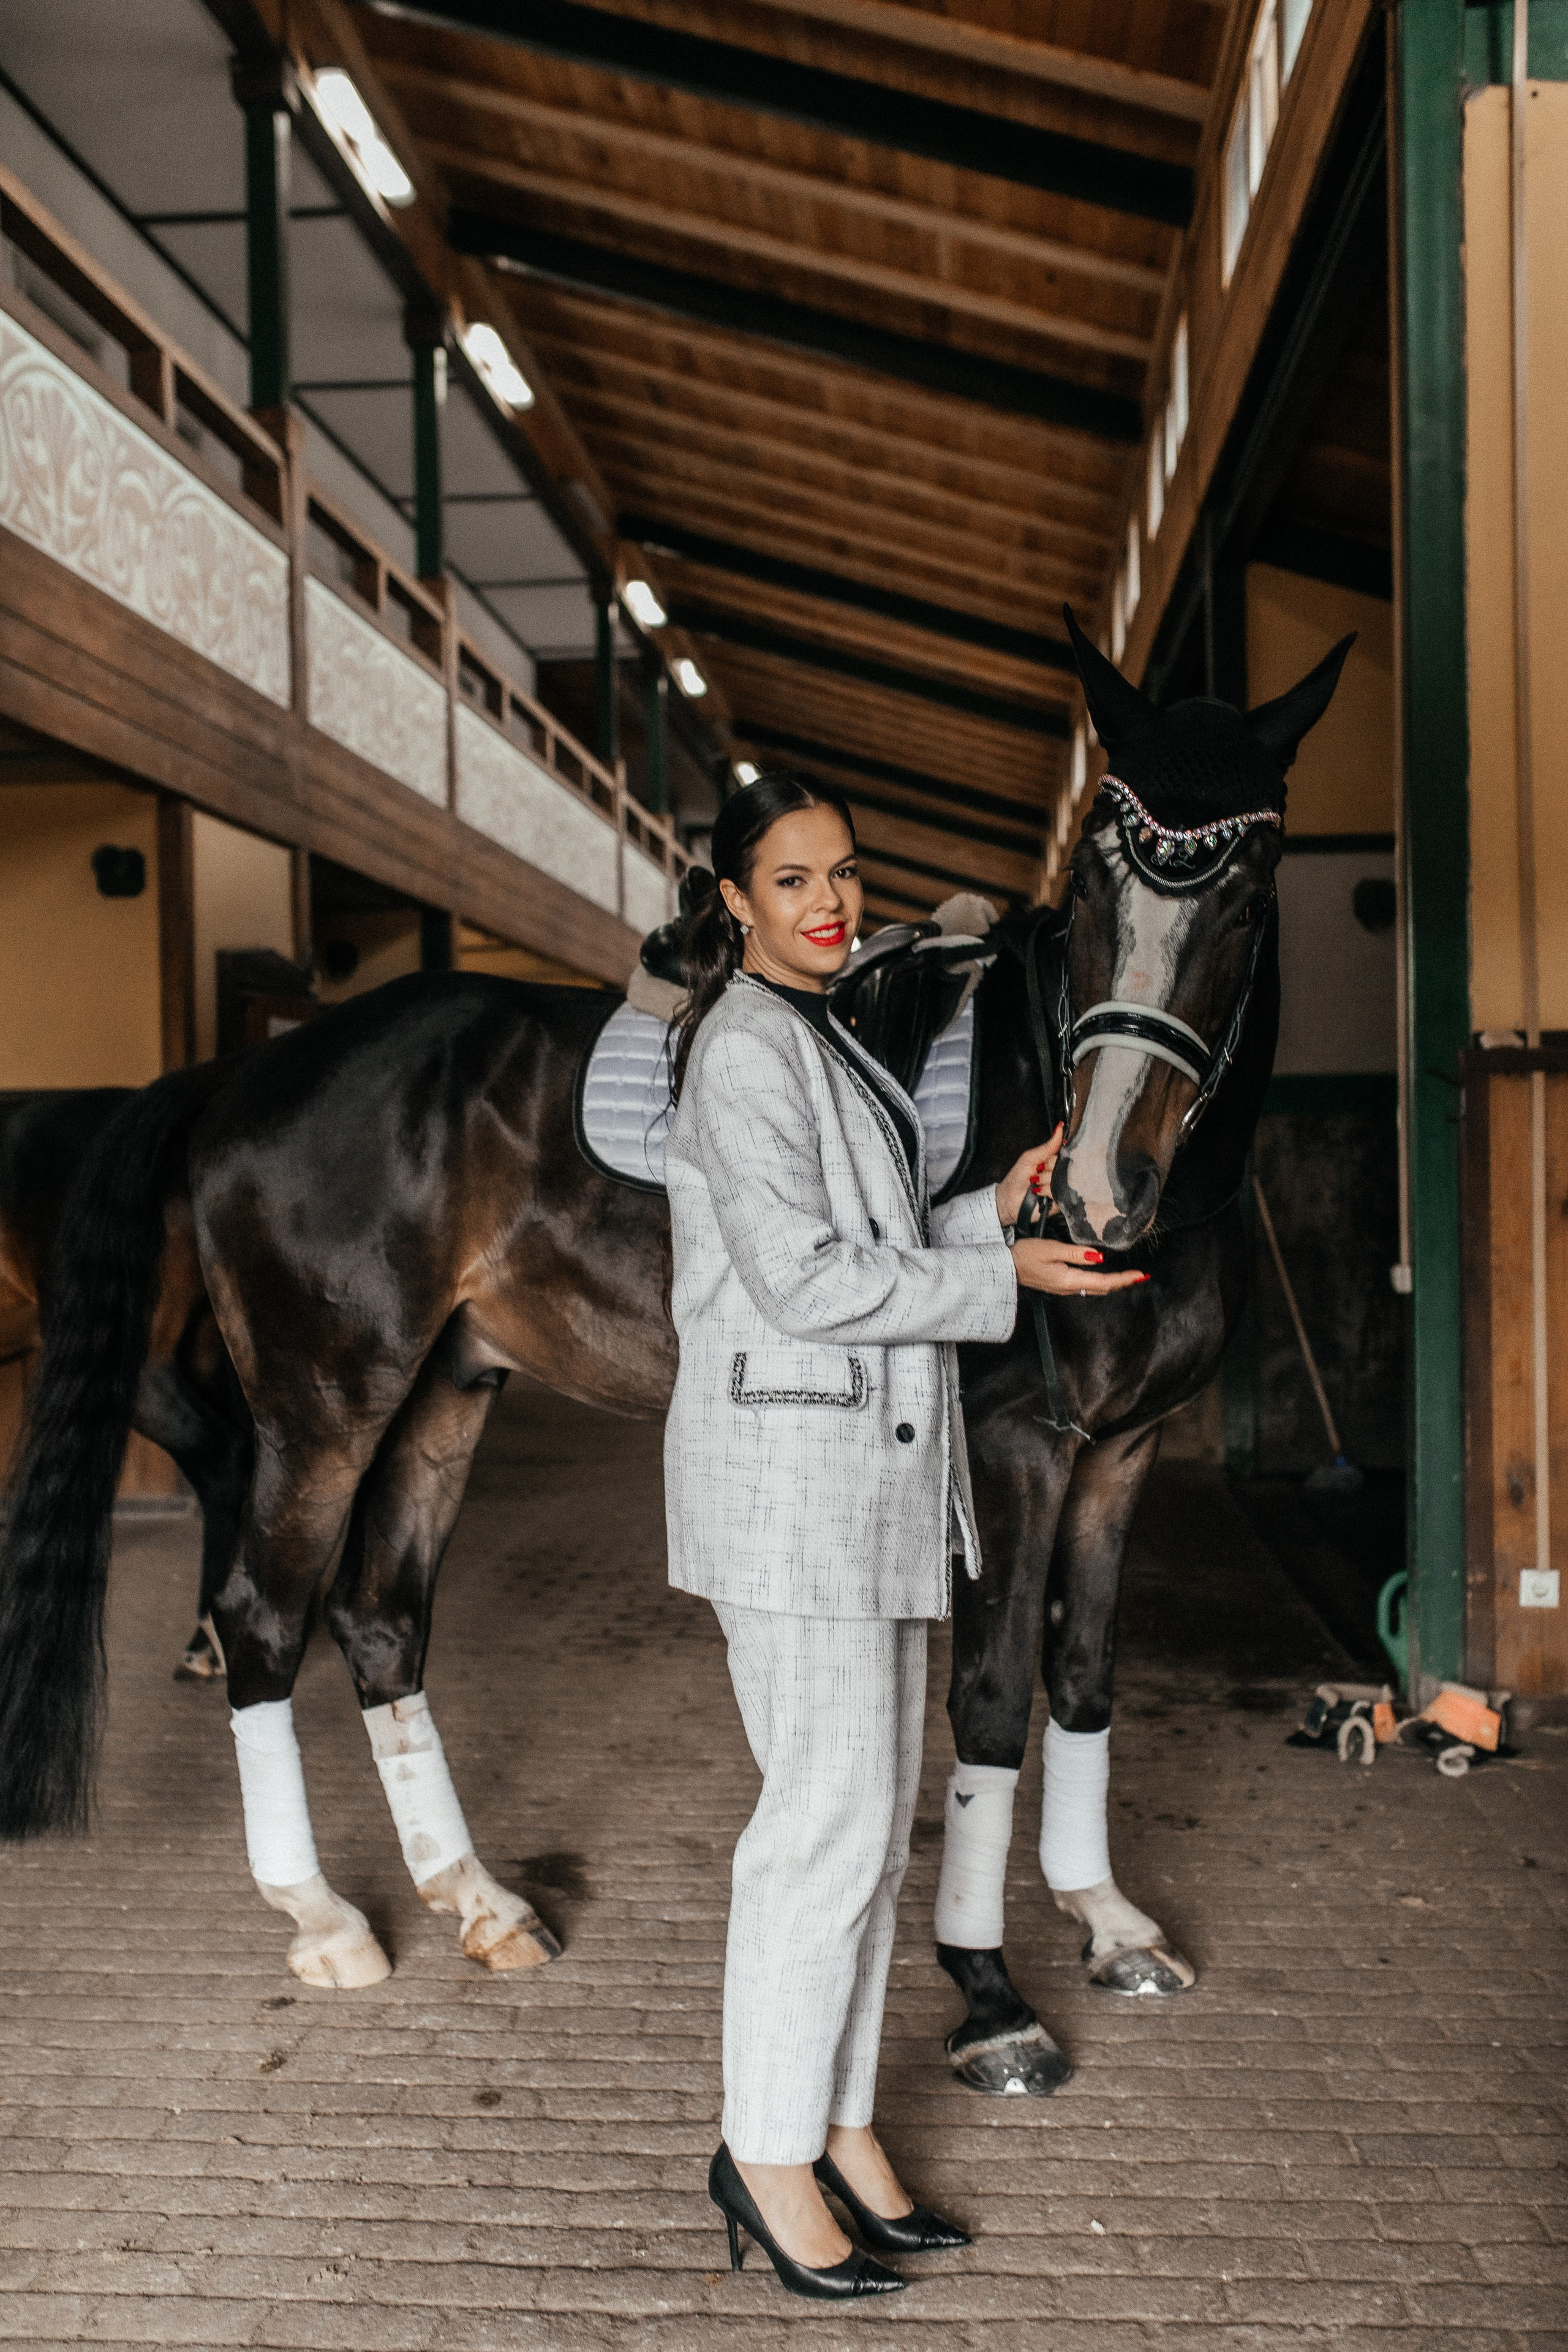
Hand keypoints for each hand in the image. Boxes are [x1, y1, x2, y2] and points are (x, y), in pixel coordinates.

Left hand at [995, 1125, 1063, 1229]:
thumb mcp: (1030, 1158)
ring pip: (1062, 1179)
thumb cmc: (1017, 1178)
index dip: (1056, 1156)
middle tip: (1037, 1172)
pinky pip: (1060, 1192)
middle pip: (1065, 1166)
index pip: (1065, 1153)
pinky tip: (1039, 1192)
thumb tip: (1059, 1129)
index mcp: (1054, 1162)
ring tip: (1036, 1183)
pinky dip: (1047, 1191)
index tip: (1045, 1160)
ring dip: (1046, 1180)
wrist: (1008, 1200)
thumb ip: (1047, 1146)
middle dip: (1049, 1169)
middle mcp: (1060, 1174)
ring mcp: (1061, 1187)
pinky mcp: (1061, 1200)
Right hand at [1011, 1238, 1150, 1296]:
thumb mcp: (1049, 1249)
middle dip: (1123, 1282)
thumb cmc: (1023, 1256)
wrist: (1004, 1267)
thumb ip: (1075, 1253)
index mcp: (1068, 1280)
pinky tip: (1103, 1275)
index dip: (1124, 1279)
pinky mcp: (1059, 1284)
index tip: (1140, 1275)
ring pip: (1095, 1288)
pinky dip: (1100, 1281)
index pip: (1104, 1281)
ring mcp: (1063, 1288)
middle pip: (1102, 1288)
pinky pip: (1085, 1286)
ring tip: (1127, 1276)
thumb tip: (1099, 1257)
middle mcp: (1068, 1288)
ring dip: (1113, 1283)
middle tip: (1140, 1276)